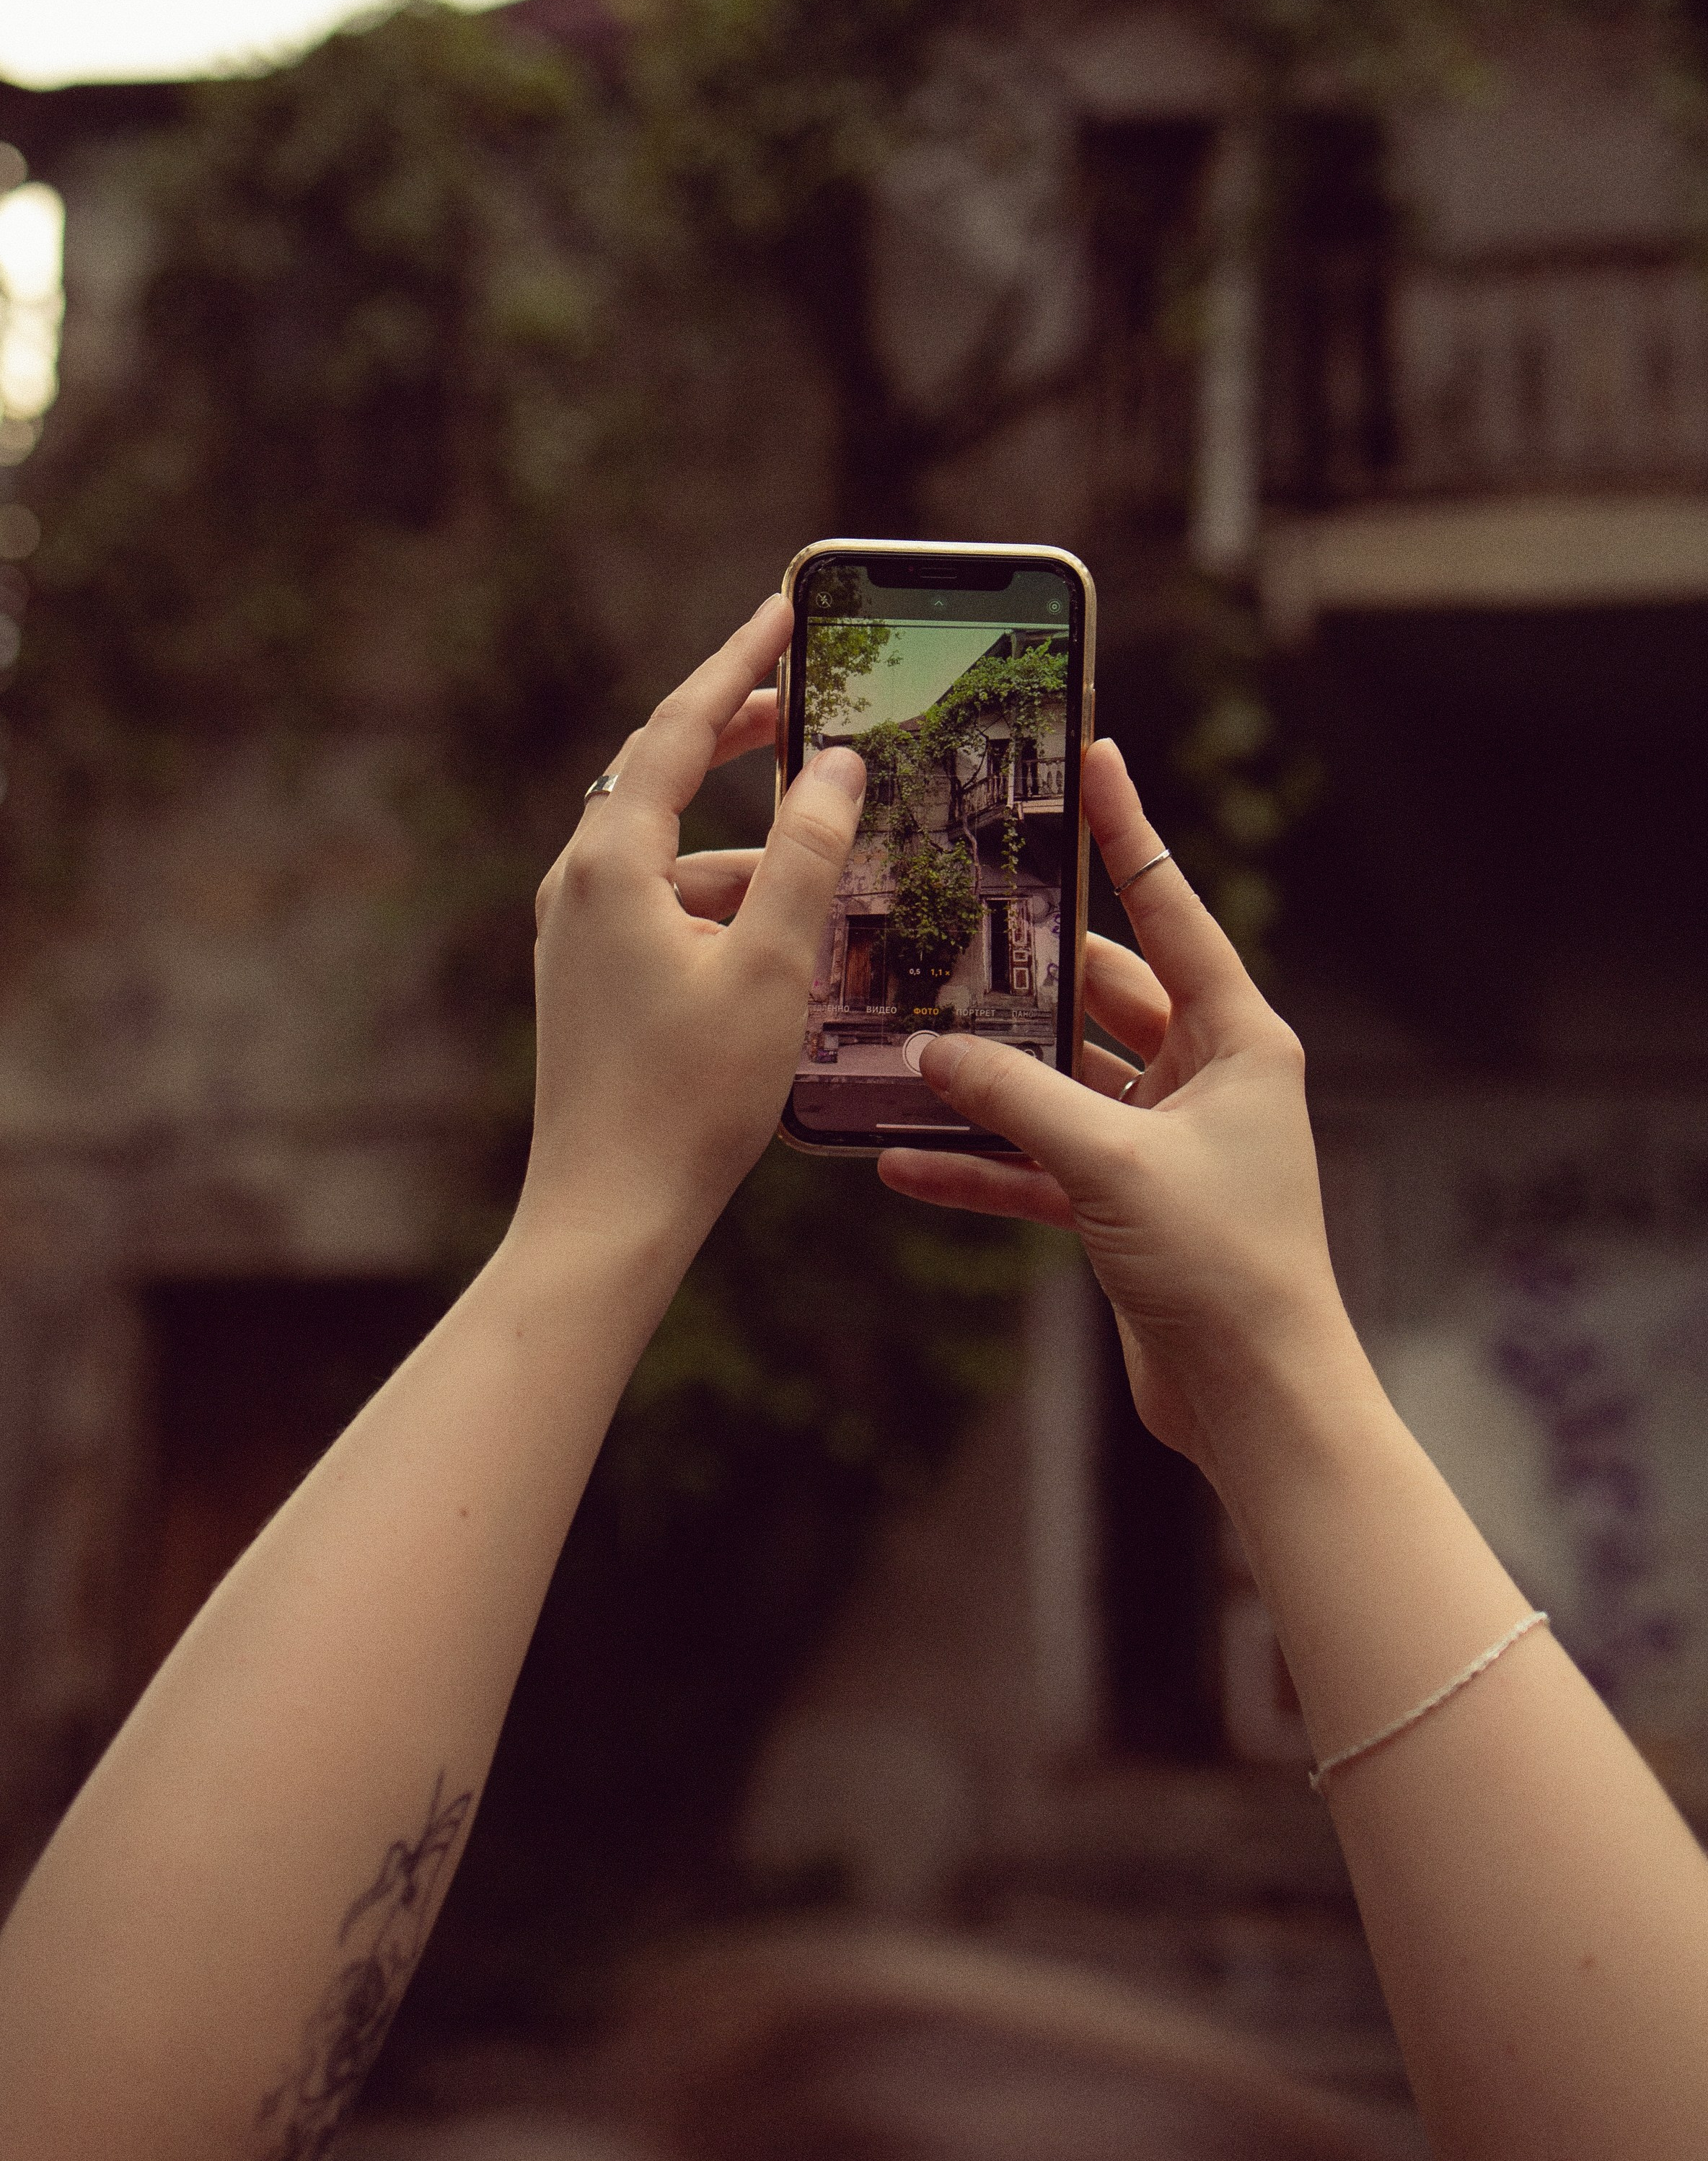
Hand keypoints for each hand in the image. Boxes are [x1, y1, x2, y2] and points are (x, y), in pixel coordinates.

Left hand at [517, 598, 864, 1243]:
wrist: (607, 1211)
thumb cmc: (690, 1098)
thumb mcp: (773, 967)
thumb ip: (807, 854)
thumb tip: (834, 764)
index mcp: (609, 863)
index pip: (681, 727)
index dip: (740, 663)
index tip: (786, 613)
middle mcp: (577, 883)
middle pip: (663, 772)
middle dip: (739, 731)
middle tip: (808, 697)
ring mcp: (576, 932)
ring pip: (672, 848)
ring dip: (748, 840)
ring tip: (831, 848)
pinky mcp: (589, 976)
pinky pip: (664, 902)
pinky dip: (726, 896)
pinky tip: (787, 932)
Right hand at [877, 740, 1352, 1476]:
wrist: (1256, 1398)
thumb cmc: (1224, 1264)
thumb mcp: (1112, 1164)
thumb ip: (1017, 1098)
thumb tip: (931, 1050)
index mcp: (1237, 1038)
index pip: (1172, 912)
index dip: (1127, 837)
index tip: (1093, 762)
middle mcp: (1205, 1077)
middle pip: (1100, 996)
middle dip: (1022, 973)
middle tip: (950, 917)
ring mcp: (1164, 1142)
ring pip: (1059, 1083)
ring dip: (989, 1078)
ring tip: (903, 1041)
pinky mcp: (1128, 1206)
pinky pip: (1041, 1165)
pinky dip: (983, 1164)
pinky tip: (903, 1161)